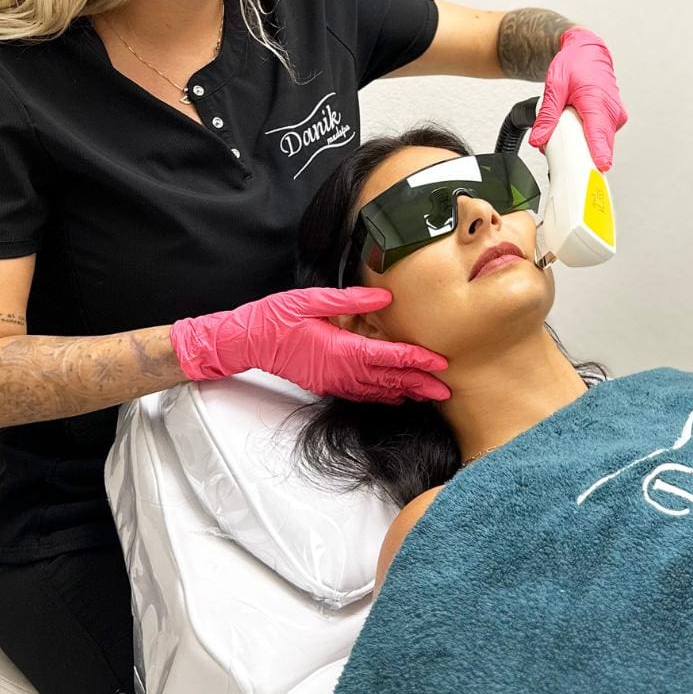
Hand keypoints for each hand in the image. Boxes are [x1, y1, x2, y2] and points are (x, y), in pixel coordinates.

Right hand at [171, 287, 450, 403]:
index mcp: (341, 348)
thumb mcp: (311, 300)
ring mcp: (333, 381)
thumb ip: (350, 301)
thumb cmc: (275, 317)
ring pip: (377, 391)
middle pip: (389, 381)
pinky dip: (382, 396)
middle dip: (420, 385)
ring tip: (429, 395)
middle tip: (447, 390)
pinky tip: (395, 396)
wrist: (245, 342)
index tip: (440, 363)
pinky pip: (361, 394)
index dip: (417, 361)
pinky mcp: (326, 384)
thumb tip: (385, 297)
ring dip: (405, 393)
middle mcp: (341, 371)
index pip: (389, 357)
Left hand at [529, 27, 627, 171]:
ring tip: (569, 131)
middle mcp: (611, 109)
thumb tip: (539, 139)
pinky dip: (591, 138)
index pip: (599, 131)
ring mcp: (616, 115)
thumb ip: (548, 115)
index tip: (601, 167)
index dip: (600, 152)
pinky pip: (604, 136)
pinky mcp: (615, 119)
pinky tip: (579, 128)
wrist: (587, 52)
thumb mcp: (555, 87)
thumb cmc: (575, 64)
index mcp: (596, 100)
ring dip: (586, 145)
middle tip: (562, 150)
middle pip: (602, 143)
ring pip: (603, 142)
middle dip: (583, 153)